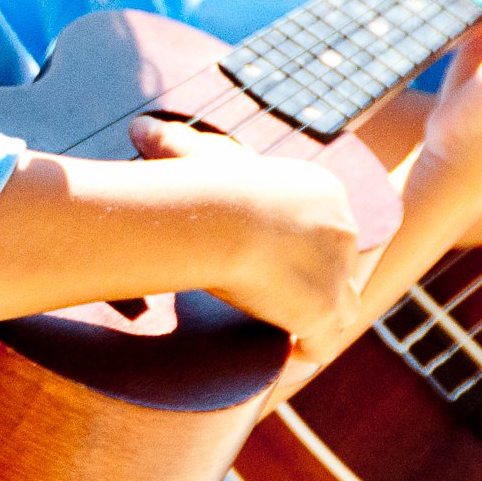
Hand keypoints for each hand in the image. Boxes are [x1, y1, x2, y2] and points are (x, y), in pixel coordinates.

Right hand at [127, 119, 361, 346]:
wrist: (221, 219)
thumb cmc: (206, 184)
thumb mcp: (193, 155)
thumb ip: (173, 141)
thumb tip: (138, 127)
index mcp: (322, 192)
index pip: (322, 222)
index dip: (300, 243)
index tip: (270, 257)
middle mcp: (343, 229)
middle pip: (338, 262)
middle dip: (315, 279)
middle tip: (277, 295)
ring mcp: (340, 273)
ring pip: (343, 303)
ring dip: (318, 317)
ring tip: (288, 330)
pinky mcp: (327, 311)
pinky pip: (325, 341)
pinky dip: (309, 349)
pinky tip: (289, 353)